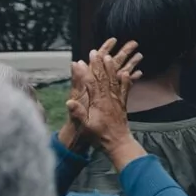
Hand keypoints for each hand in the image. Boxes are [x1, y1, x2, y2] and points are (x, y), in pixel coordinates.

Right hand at [67, 38, 140, 156]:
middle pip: (104, 78)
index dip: (85, 72)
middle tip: (95, 52)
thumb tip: (69, 102)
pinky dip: (126, 80)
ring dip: (111, 68)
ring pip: (114, 80)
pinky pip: (125, 89)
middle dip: (99, 64)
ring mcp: (117, 100)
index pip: (91, 84)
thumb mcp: (85, 127)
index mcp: (99, 103)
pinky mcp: (123, 104)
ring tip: (109, 56)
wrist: (118, 143)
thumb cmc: (99, 136)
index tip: (79, 62)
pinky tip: (126, 73)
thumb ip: (78, 114)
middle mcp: (109, 99)